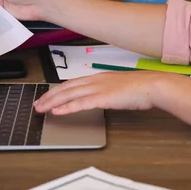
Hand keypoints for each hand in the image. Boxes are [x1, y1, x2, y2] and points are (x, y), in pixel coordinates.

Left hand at [33, 72, 173, 114]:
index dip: (57, 90)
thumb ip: (107, 92)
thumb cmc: (141, 88)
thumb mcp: (120, 88)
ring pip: (69, 94)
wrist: (153, 86)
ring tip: (41, 109)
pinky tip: (57, 111)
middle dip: (49, 96)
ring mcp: (98, 88)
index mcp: (99, 77)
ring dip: (52, 102)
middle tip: (37, 104)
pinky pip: (80, 103)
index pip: (72, 83)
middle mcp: (95, 80)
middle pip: (66, 88)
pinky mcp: (103, 98)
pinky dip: (66, 107)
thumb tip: (102, 98)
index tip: (47, 96)